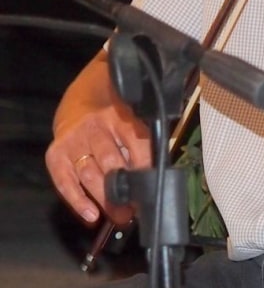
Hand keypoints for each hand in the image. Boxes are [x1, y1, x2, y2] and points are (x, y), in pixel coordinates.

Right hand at [45, 105, 150, 225]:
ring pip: (89, 174)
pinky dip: (79, 202)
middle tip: (133, 210)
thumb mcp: (128, 123)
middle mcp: (95, 128)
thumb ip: (138, 146)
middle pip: (110, 162)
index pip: (136, 143)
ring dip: (104, 199)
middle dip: (123, 190)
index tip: (150, 189)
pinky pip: (66, 183)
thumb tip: (150, 180)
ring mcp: (74, 141)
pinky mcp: (55, 155)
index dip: (144, 169)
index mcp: (120, 118)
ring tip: (118, 216)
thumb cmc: (110, 122)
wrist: (77, 105)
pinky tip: (91, 215)